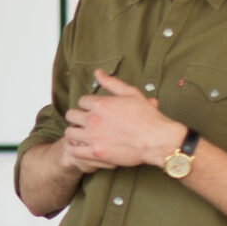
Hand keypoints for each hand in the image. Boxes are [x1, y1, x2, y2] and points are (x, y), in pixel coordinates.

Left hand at [63, 70, 186, 170]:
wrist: (157, 140)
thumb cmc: (148, 117)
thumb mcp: (131, 94)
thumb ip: (112, 83)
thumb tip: (97, 72)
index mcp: (101, 104)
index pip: (81, 101)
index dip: (87, 105)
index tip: (94, 111)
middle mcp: (93, 119)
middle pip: (71, 115)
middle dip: (78, 117)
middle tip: (86, 122)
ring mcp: (93, 137)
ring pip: (69, 132)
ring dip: (75, 132)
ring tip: (83, 135)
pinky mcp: (95, 153)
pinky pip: (73, 150)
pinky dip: (74, 148)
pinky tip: (81, 147)